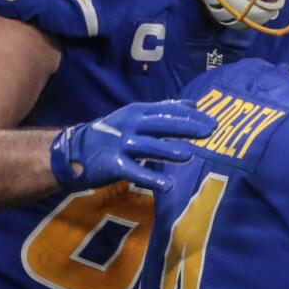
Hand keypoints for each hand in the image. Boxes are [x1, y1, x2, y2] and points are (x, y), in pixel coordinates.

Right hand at [49, 100, 215, 192]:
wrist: (75, 149)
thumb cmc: (114, 132)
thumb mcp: (136, 116)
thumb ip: (164, 110)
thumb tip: (193, 103)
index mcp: (139, 111)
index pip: (169, 110)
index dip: (191, 115)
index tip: (212, 121)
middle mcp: (130, 124)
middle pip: (161, 124)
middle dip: (186, 127)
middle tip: (209, 132)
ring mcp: (121, 144)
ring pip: (148, 146)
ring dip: (168, 150)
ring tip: (189, 155)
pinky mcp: (112, 164)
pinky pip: (134, 171)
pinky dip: (151, 178)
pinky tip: (167, 186)